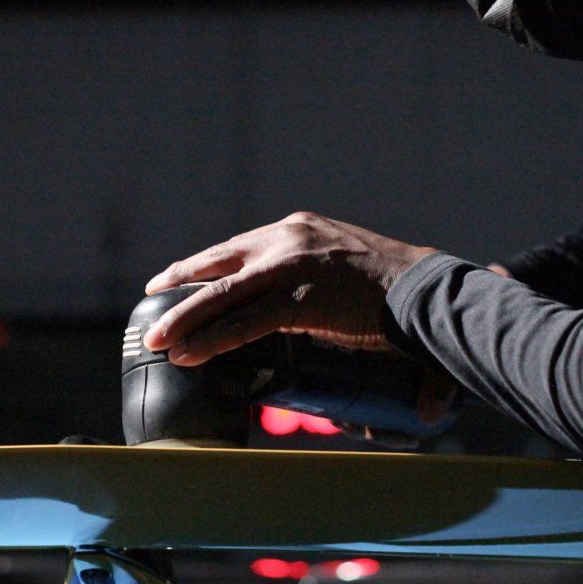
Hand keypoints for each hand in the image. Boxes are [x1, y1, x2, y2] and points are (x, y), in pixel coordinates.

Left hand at [142, 212, 438, 366]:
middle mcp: (288, 239)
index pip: (240, 247)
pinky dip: (211, 340)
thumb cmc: (398, 290)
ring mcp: (290, 268)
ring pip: (222, 295)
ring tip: (156, 340)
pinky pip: (243, 324)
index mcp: (300, 229)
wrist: (429, 290)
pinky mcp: (298, 301)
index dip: (206, 264)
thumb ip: (320, 289)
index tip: (182, 277)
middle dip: (182, 283)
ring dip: (184, 319)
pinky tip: (187, 354)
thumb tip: (311, 317)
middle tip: (153, 300)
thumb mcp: (348, 270)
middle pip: (219, 262)